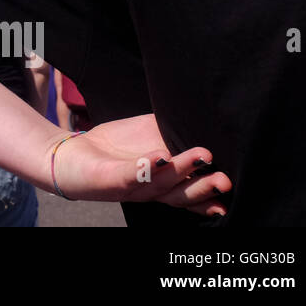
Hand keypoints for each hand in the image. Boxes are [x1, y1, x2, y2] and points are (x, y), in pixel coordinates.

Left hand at [50, 114, 231, 216]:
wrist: (73, 154)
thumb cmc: (117, 147)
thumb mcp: (150, 134)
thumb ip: (172, 128)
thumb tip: (199, 111)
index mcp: (167, 182)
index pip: (193, 191)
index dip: (211, 193)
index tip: (231, 187)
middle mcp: (154, 189)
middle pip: (183, 193)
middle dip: (204, 187)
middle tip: (224, 180)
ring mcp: (133, 186)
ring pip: (161, 184)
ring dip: (181, 170)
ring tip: (199, 156)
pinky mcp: (112, 179)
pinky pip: (130, 175)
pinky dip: (144, 169)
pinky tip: (157, 157)